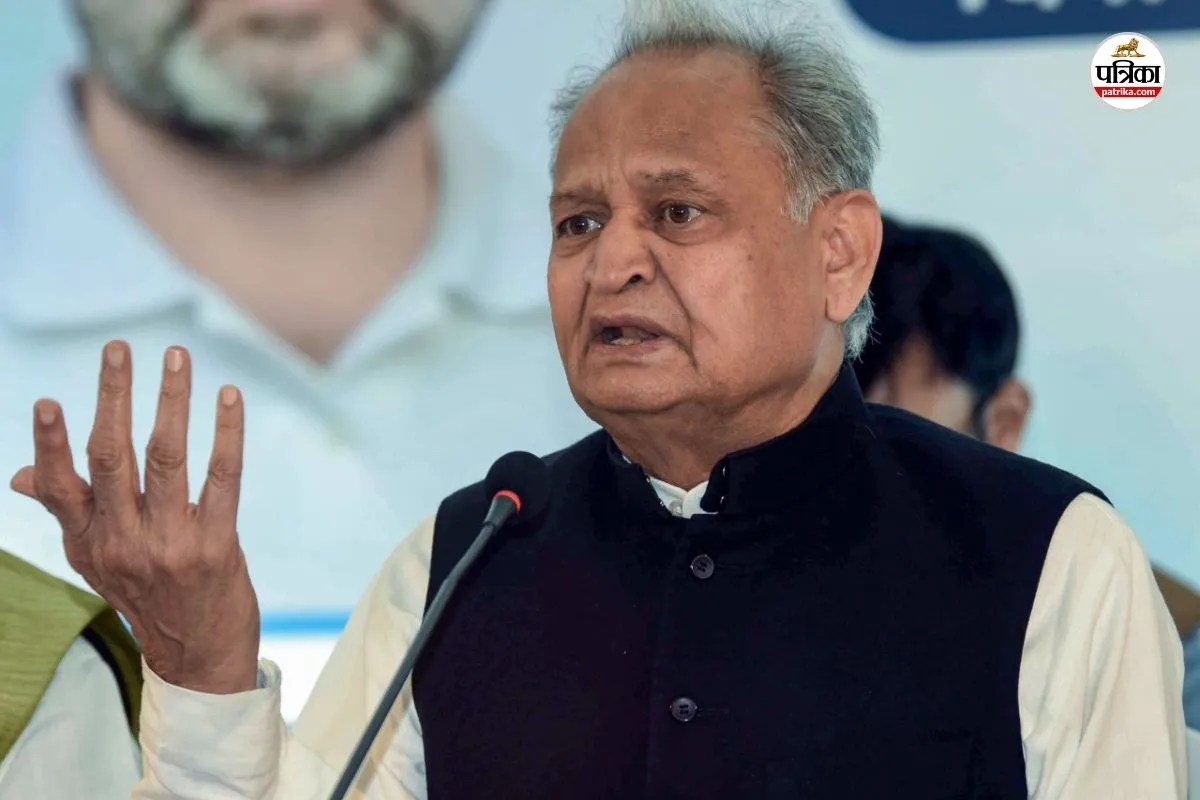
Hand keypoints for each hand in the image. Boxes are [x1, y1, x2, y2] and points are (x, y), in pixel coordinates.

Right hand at [10, 341, 259, 693]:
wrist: (198, 659)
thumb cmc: (147, 594)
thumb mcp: (96, 562)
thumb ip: (67, 512)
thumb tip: (20, 475)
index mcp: (88, 541)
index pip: (61, 486)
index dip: (51, 444)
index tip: (48, 401)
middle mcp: (123, 542)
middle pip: (113, 457)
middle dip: (114, 397)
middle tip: (119, 348)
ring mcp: (170, 545)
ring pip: (167, 458)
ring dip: (172, 401)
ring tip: (176, 356)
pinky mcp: (216, 547)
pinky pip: (222, 478)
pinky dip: (226, 434)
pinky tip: (228, 397)